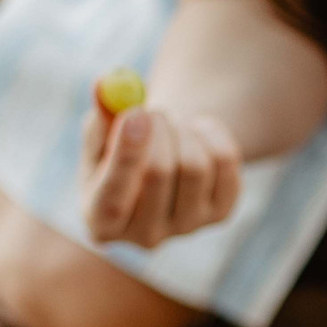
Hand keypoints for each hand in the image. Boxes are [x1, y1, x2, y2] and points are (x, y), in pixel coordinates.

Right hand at [79, 84, 240, 247]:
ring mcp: (188, 228)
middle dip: (157, 130)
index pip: (113, 199)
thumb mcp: (101, 137)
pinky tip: (195, 134)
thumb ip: (100, 118)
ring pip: (194, 166)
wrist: (163, 163)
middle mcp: (145, 236)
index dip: (126, 155)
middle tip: (154, 109)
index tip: (137, 114)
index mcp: (102, 223)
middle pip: (158, 176)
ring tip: (170, 123)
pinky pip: (225, 162)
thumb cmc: (119, 150)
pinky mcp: (222, 214)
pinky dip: (210, 134)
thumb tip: (104, 90)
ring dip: (181, 129)